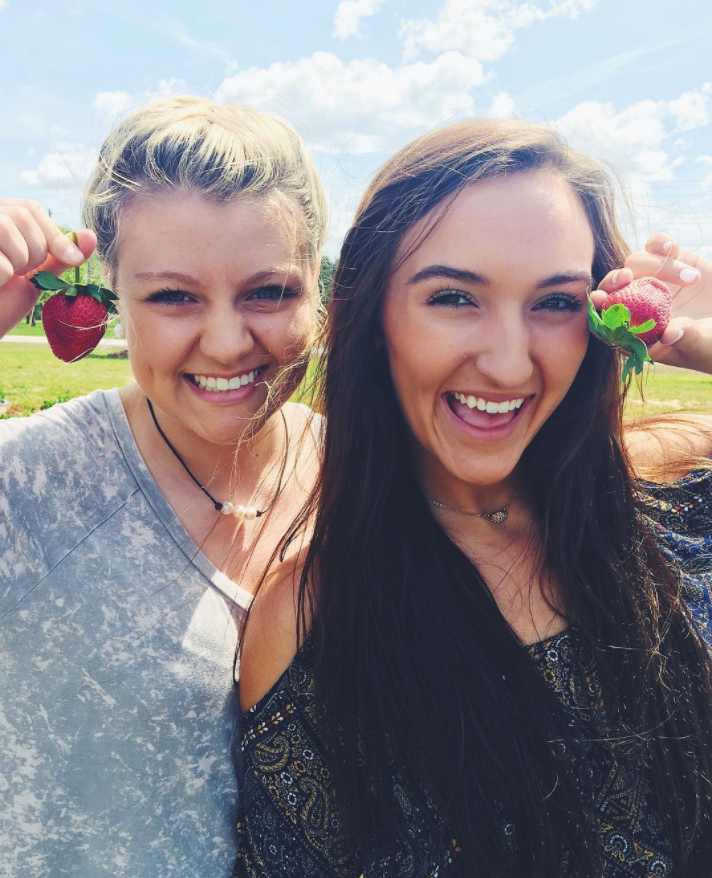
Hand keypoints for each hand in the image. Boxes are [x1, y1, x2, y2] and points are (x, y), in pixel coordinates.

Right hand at [0, 199, 96, 338]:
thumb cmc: (3, 299)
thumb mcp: (37, 275)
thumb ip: (60, 255)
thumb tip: (91, 236)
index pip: (30, 209)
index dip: (55, 235)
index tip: (73, 259)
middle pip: (22, 216)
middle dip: (36, 250)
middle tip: (21, 272)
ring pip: (7, 229)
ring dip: (19, 261)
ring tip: (7, 276)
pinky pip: (1, 261)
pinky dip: (4, 276)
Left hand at [592, 233, 711, 374]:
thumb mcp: (703, 346)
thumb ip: (686, 340)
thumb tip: (669, 334)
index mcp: (637, 331)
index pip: (607, 320)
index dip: (599, 309)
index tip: (598, 299)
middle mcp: (640, 304)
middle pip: (613, 287)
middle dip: (613, 280)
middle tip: (626, 277)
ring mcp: (655, 279)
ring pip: (635, 263)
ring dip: (659, 266)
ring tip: (693, 280)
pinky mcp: (672, 260)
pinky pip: (656, 245)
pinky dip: (661, 243)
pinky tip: (673, 249)